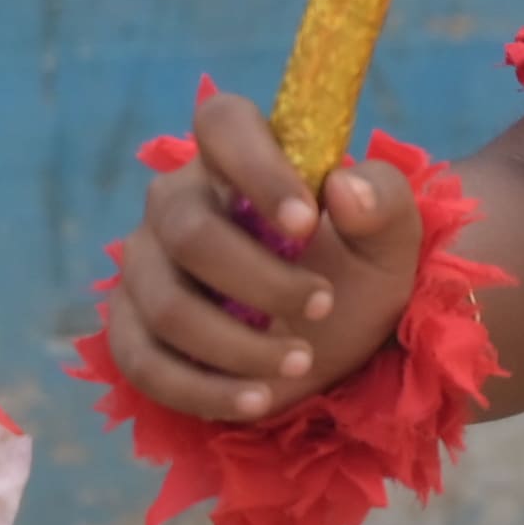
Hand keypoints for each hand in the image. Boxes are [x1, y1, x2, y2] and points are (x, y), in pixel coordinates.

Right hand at [102, 82, 428, 425]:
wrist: (341, 336)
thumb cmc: (358, 269)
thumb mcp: (392, 240)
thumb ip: (384, 202)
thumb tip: (345, 189)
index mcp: (238, 155)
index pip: (221, 123)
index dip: (257, 167)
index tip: (308, 222)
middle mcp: (177, 201)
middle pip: (188, 231)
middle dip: (261, 281)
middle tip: (324, 305)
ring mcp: (145, 265)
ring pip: (165, 305)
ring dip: (237, 346)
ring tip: (301, 364)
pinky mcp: (132, 328)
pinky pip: (143, 363)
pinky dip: (203, 390)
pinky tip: (256, 402)